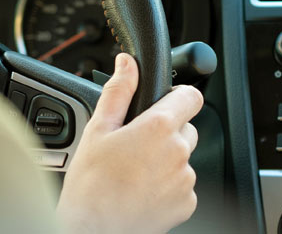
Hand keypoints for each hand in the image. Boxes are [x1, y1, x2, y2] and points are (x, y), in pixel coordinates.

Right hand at [56, 53, 202, 232]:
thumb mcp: (98, 130)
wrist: (93, 229)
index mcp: (159, 128)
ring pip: (183, 158)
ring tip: (134, 173)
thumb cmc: (91, 184)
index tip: (164, 104)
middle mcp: (179, 152)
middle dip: (166, 132)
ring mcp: (185, 180)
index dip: (177, 97)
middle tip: (135, 146)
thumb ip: (118, 92)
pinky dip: (167, 186)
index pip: (191, 96)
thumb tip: (128, 64)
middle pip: (186, 129)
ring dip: (166, 161)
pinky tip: (142, 191)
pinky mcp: (186, 203)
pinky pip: (182, 186)